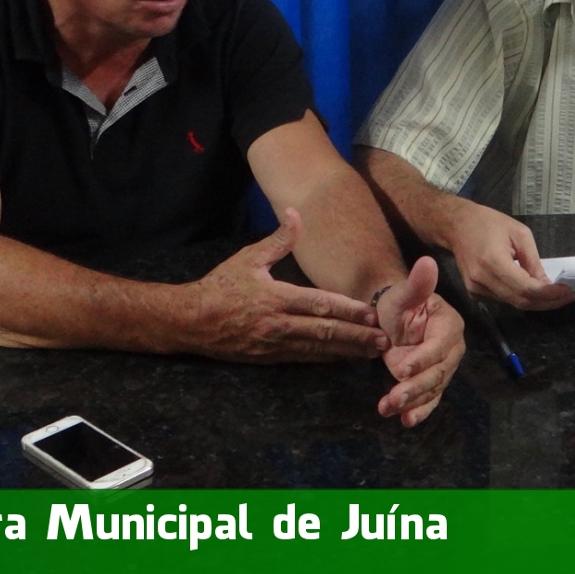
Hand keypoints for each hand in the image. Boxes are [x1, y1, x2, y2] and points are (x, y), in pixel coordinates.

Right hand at [187, 209, 387, 361]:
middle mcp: (278, 324)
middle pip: (324, 332)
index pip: (319, 305)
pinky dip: (326, 359)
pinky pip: (303, 359)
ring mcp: (274, 344)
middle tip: (384, 341)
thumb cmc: (221, 286)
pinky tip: (343, 359)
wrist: (190, 321)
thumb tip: (296, 213)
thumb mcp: (248, 258)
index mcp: (276, 298)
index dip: (347, 311)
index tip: (371, 314)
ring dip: (347, 352)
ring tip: (372, 353)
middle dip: (356, 337)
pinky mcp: (269, 358)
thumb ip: (278, 240)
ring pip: (317, 350)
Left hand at [374, 256, 465, 425]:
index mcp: (449, 325)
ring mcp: (442, 368)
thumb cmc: (399, 303)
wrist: (392, 318)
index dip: (423, 358)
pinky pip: (429, 399)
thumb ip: (418, 283)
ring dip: (412, 403)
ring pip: (432, 389)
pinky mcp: (432, 382)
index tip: (402, 368)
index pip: (440, 345)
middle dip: (415, 387)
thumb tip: (427, 262)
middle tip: (393, 398)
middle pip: (438, 372)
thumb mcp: (404, 293)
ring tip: (389, 409)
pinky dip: (419, 411)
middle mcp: (451, 349)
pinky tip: (406, 421)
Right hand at [443, 199, 574, 310]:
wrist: (455, 225)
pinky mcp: (474, 292)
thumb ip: (533, 261)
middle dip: (547, 302)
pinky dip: (521, 297)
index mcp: (493, 262)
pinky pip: (504, 299)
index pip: (526, 288)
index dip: (549, 294)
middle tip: (567, 297)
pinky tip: (535, 291)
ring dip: (536, 302)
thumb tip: (546, 285)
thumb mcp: (519, 234)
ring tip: (556, 295)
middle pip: (521, 301)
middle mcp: (482, 280)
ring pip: (513, 303)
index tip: (568, 292)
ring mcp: (476, 288)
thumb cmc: (488, 222)